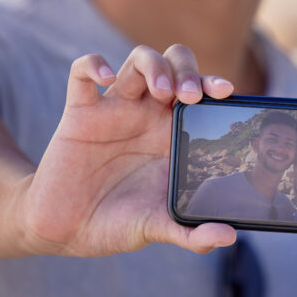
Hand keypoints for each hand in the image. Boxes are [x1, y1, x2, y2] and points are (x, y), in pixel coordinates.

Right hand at [20, 45, 236, 256]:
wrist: (67, 231)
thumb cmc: (117, 223)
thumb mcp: (157, 227)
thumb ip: (191, 234)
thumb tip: (229, 237)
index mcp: (171, 133)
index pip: (200, 91)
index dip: (213, 83)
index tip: (225, 93)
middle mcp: (147, 113)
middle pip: (174, 64)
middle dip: (186, 69)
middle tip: (190, 96)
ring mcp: (114, 109)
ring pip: (138, 60)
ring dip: (154, 65)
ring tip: (162, 90)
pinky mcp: (79, 112)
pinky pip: (82, 72)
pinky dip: (94, 65)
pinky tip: (106, 79)